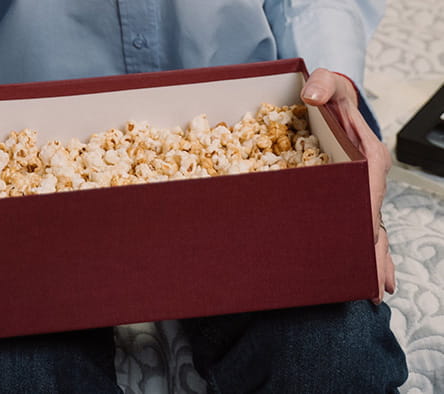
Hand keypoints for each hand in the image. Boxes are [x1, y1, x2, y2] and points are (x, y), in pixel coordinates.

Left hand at [301, 69, 394, 303]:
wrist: (331, 99)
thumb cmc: (330, 94)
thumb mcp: (327, 84)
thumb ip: (324, 84)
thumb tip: (313, 95)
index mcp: (368, 159)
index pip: (369, 197)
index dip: (367, 224)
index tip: (368, 247)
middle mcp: (368, 180)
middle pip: (372, 222)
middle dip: (374, 255)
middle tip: (372, 289)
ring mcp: (359, 191)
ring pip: (368, 229)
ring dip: (372, 259)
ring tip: (372, 291)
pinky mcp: (347, 195)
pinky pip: (357, 225)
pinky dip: (365, 248)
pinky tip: (368, 272)